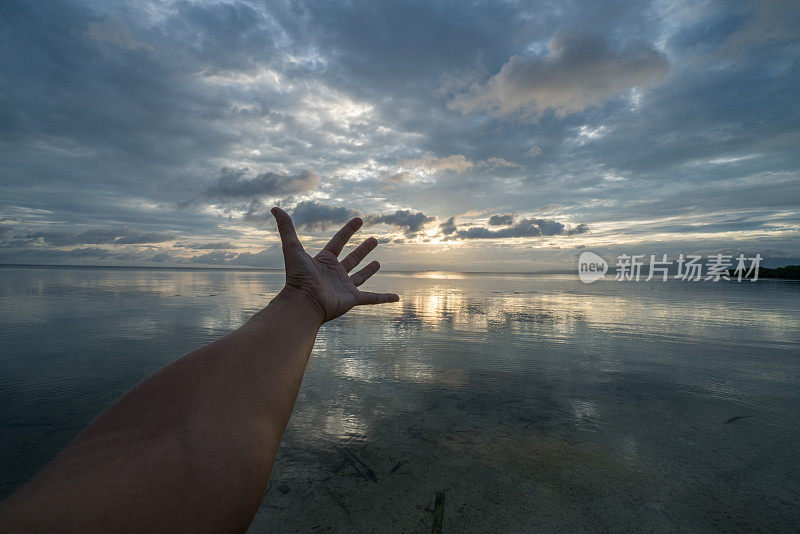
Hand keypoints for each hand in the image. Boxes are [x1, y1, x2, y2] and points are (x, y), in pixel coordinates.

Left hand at [271, 207, 398, 321]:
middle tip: (374, 240)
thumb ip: (286, 228)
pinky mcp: (352, 299)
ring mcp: (344, 286)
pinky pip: (372, 298)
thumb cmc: (297, 277)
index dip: (348, 230)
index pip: (339, 241)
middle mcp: (335, 273)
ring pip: (360, 276)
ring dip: (369, 270)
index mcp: (324, 260)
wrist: (303, 302)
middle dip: (362, 250)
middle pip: (352, 258)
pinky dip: (384, 298)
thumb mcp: (292, 248)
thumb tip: (275, 208)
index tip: (359, 220)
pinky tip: (396, 297)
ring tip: (378, 262)